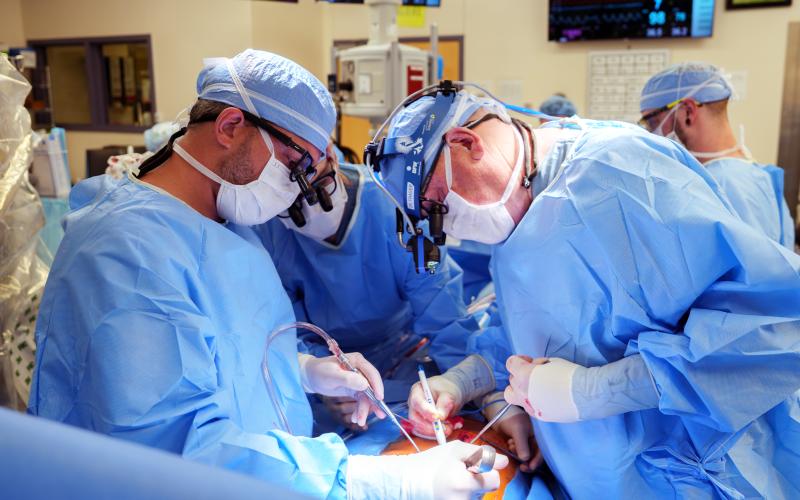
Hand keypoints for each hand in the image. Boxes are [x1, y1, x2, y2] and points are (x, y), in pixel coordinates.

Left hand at [298, 352, 385, 425]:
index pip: (371, 373)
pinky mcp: (355, 389)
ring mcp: (358, 380)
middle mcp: (360, 370)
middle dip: (372, 402)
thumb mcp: (332, 376)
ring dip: (365, 409)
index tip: (379, 399)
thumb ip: (348, 379)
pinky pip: (361, 401)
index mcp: (357, 361)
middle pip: (371, 387)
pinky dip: (359, 410)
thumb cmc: (320, 372)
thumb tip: (365, 385)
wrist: (311, 377)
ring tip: (359, 421)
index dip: (377, 386)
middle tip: (378, 416)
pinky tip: (355, 418)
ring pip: (367, 396)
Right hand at [347, 440, 508, 499]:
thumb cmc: (431, 463)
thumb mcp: (455, 450)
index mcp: (465, 484)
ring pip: (477, 497)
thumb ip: (482, 454)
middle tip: (457, 473)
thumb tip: (505, 462)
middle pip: (486, 490)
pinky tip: (450, 490)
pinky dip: (463, 495)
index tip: (471, 466)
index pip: (494, 480)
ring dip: (469, 489)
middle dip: (476, 480)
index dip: (486, 470)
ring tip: (451, 482)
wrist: (407, 483)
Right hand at [407, 375, 462, 437]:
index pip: (417, 402)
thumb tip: (440, 417)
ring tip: (450, 427)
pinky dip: (437, 434)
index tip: (437, 418)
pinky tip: (448, 428)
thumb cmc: (447, 389)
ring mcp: (417, 415)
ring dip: (435, 432)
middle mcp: (414, 404)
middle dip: (430, 427)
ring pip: (420, 429)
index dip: (426, 412)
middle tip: (445, 429)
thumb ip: (445, 404)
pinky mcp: (423, 424)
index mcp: (417, 391)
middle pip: (415, 419)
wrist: (449, 393)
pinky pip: (427, 433)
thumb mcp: (449, 393)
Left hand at [494, 409, 542, 472]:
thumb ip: (522, 445)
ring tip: (511, 443)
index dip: (537, 461)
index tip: (530, 467)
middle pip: (534, 456)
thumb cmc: (513, 420)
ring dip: (517, 453)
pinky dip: (514, 450)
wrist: (500, 415)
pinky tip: (509, 442)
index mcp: (539, 436)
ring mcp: (527, 443)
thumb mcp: (518, 431)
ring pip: (525, 456)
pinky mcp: (519, 445)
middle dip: (526, 460)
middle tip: (521, 467)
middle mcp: (535, 441)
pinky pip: (518, 453)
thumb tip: (525, 459)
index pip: (542, 452)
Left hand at [504, 356, 581, 422]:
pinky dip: (532, 401)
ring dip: (520, 389)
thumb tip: (534, 369)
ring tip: (535, 388)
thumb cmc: (569, 374)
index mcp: (523, 375)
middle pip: (512, 380)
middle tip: (536, 374)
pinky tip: (547, 398)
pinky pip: (528, 406)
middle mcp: (522, 392)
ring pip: (513, 396)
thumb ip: (537, 365)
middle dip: (521, 374)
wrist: (586, 395)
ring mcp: (529, 406)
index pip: (510, 363)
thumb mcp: (551, 361)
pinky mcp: (539, 416)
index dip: (519, 360)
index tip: (529, 361)